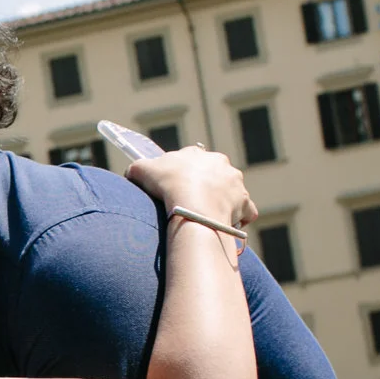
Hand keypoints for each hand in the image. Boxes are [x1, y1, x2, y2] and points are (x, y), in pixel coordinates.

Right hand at [122, 144, 255, 230]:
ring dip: (222, 201)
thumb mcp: (142, 170)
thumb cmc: (168, 184)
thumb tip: (132, 172)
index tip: (176, 187)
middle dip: (206, 186)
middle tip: (191, 202)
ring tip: (207, 215)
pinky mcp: (244, 203)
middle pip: (214, 175)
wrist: (193, 204)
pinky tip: (228, 224)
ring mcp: (235, 184)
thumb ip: (137, 168)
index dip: (184, 174)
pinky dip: (240, 218)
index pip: (193, 161)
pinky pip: (246, 211)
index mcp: (199, 154)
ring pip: (231, 191)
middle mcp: (221, 165)